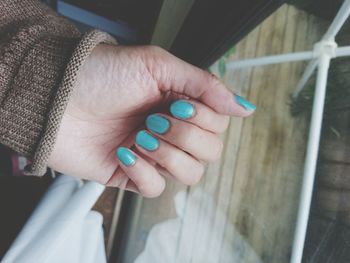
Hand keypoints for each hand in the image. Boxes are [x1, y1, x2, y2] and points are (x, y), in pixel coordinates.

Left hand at [48, 44, 255, 196]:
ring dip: (168, 155)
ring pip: (190, 174)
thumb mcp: (157, 65)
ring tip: (140, 135)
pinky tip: (125, 152)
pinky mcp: (133, 175)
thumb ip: (204, 85)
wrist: (56, 97)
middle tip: (154, 119)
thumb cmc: (102, 74)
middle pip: (211, 152)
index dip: (204, 119)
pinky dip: (143, 171)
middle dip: (185, 136)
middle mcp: (173, 131)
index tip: (177, 104)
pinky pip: (155, 189)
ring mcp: (155, 155)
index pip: (220, 125)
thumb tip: (244, 107)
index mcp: (182, 104)